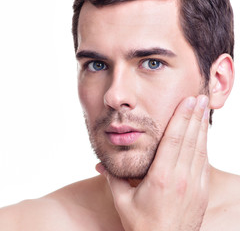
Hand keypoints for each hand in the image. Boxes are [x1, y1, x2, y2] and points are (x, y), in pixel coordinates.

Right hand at [96, 95, 209, 230]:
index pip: (174, 141)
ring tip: (204, 108)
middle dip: (195, 116)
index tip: (188, 101)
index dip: (182, 118)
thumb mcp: (122, 202)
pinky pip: (204, 161)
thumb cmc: (142, 226)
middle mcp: (182, 179)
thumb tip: (100, 164)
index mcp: (161, 179)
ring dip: (202, 126)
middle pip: (190, 140)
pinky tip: (203, 132)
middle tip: (199, 96)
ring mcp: (195, 185)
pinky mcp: (201, 191)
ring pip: (200, 149)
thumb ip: (112, 179)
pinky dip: (204, 143)